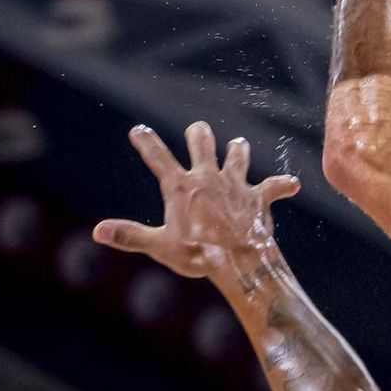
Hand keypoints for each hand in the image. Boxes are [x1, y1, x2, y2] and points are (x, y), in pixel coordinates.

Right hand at [93, 121, 299, 279]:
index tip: (139, 129)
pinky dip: (283, 185)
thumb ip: (129, 236)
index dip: (147, 141)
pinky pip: (274, 187)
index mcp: (181, 187)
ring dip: (238, 150)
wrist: (237, 261)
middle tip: (198, 129)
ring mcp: (235, 185)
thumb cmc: (196, 255)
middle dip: (199, 135)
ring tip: (238, 144)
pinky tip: (293, 184)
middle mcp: (208, 177)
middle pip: (202, 143)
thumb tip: (97, 231)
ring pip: (237, 155)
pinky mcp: (258, 197)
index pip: (158, 157)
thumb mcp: (158, 246)